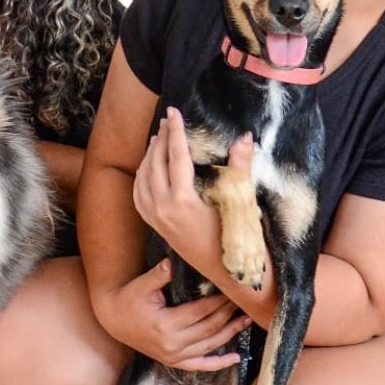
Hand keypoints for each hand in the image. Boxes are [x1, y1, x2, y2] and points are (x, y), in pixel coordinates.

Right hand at [93, 258, 247, 371]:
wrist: (114, 320)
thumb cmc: (129, 300)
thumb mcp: (142, 285)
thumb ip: (159, 275)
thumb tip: (172, 262)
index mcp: (166, 325)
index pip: (201, 311)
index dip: (219, 301)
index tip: (232, 291)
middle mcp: (172, 344)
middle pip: (209, 328)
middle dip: (228, 314)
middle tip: (242, 301)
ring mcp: (173, 356)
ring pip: (210, 345)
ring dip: (230, 333)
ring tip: (246, 320)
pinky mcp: (173, 361)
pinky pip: (200, 365)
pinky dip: (219, 363)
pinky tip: (235, 358)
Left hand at [133, 107, 256, 273]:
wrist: (228, 273)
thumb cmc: (238, 238)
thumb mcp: (240, 200)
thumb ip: (240, 166)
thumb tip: (244, 136)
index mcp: (183, 200)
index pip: (176, 155)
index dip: (176, 131)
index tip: (174, 111)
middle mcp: (163, 208)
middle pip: (156, 163)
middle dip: (161, 138)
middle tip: (168, 119)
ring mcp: (156, 218)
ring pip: (144, 177)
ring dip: (150, 154)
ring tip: (158, 137)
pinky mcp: (155, 226)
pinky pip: (140, 194)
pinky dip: (142, 175)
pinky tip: (148, 166)